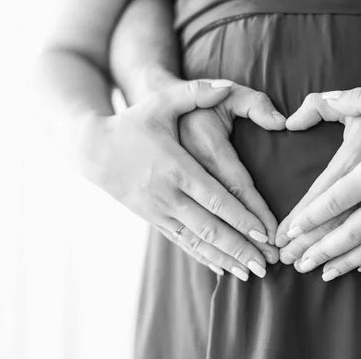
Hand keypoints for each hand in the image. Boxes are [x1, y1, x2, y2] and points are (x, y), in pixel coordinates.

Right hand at [79, 78, 284, 280]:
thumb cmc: (134, 122)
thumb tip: (225, 84)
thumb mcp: (161, 102)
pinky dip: (203, 258)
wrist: (94, 148)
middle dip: (240, 248)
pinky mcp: (154, 219)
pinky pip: (182, 243)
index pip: (215, 198)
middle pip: (210, 227)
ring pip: (197, 242)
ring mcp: (159, 211)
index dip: (241, 218)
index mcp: (177, 167)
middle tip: (266, 265)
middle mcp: (168, 194)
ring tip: (251, 275)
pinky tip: (223, 270)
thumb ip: (195, 91)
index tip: (264, 234)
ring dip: (225, 259)